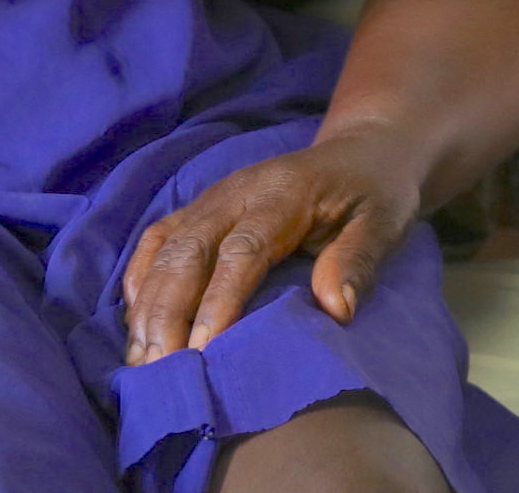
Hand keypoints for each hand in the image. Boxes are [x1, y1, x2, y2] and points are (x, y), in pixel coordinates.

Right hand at [120, 128, 424, 363]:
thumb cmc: (375, 193)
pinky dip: (141, 278)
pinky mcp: (201, 208)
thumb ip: (359, 260)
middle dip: (169, 311)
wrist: (363, 151)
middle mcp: (237, 193)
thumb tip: (337, 309)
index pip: (242, 251)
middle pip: (189, 250)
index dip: (219, 301)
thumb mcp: (384, 222)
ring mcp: (213, 198)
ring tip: (141, 358)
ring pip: (166, 248)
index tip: (203, 351)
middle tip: (160, 367)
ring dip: (148, 303)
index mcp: (282, 195)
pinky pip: (159, 238)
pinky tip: (135, 321)